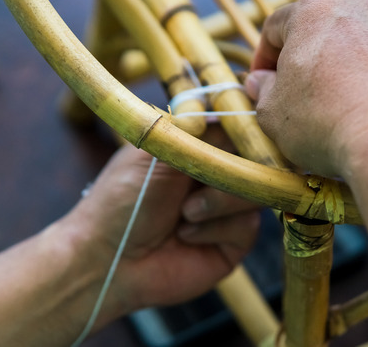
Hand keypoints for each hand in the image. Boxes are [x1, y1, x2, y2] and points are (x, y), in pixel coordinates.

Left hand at [62, 142, 259, 324]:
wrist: (109, 257)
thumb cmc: (123, 199)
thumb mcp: (156, 152)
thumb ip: (197, 130)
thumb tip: (234, 110)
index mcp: (200, 146)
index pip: (239, 129)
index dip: (246, 130)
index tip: (246, 133)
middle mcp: (219, 174)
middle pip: (257, 160)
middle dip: (230, 169)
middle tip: (199, 180)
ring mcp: (230, 207)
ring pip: (256, 192)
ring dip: (217, 201)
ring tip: (183, 214)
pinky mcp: (235, 241)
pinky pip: (247, 226)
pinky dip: (215, 229)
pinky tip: (186, 235)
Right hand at [245, 0, 367, 176]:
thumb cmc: (322, 122)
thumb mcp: (272, 112)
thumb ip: (262, 90)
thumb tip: (260, 81)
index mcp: (312, 11)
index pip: (276, 28)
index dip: (263, 58)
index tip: (261, 84)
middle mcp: (356, 8)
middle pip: (321, 29)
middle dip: (306, 57)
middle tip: (296, 92)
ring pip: (362, 38)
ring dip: (348, 60)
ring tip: (339, 97)